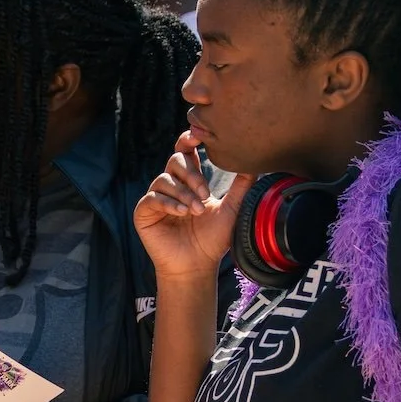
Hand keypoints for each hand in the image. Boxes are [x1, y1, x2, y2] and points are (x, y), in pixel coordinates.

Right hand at [135, 130, 250, 281]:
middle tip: (206, 193)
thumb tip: (256, 161)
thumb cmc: (213, 239)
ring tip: (196, 210)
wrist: (197, 265)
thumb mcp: (231, 208)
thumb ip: (242, 184)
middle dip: (192, 174)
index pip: (185, 152)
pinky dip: (169, 203)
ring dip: (183, 194)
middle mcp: (172, 186)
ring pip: (164, 179)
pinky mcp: (144, 212)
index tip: (197, 136)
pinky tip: (182, 213)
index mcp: (190, 181)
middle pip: (175, 161)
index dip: (188, 140)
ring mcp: (156, 198)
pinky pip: (153, 198)